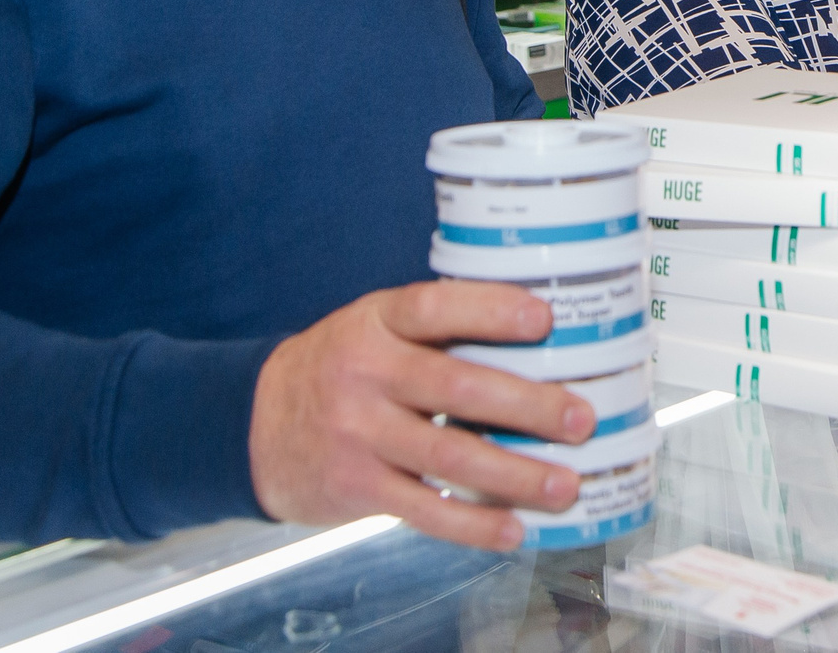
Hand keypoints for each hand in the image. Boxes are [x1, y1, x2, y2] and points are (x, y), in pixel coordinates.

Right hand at [250, 280, 594, 545]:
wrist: (257, 424)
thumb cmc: (342, 367)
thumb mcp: (375, 328)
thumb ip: (438, 331)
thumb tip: (539, 341)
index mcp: (376, 321)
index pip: (435, 308)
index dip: (490, 310)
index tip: (544, 318)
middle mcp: (364, 374)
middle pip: (456, 388)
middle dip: (527, 405)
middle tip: (580, 418)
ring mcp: (357, 433)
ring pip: (448, 455)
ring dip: (515, 474)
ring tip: (565, 484)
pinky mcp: (355, 486)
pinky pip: (423, 509)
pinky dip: (473, 523)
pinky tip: (513, 528)